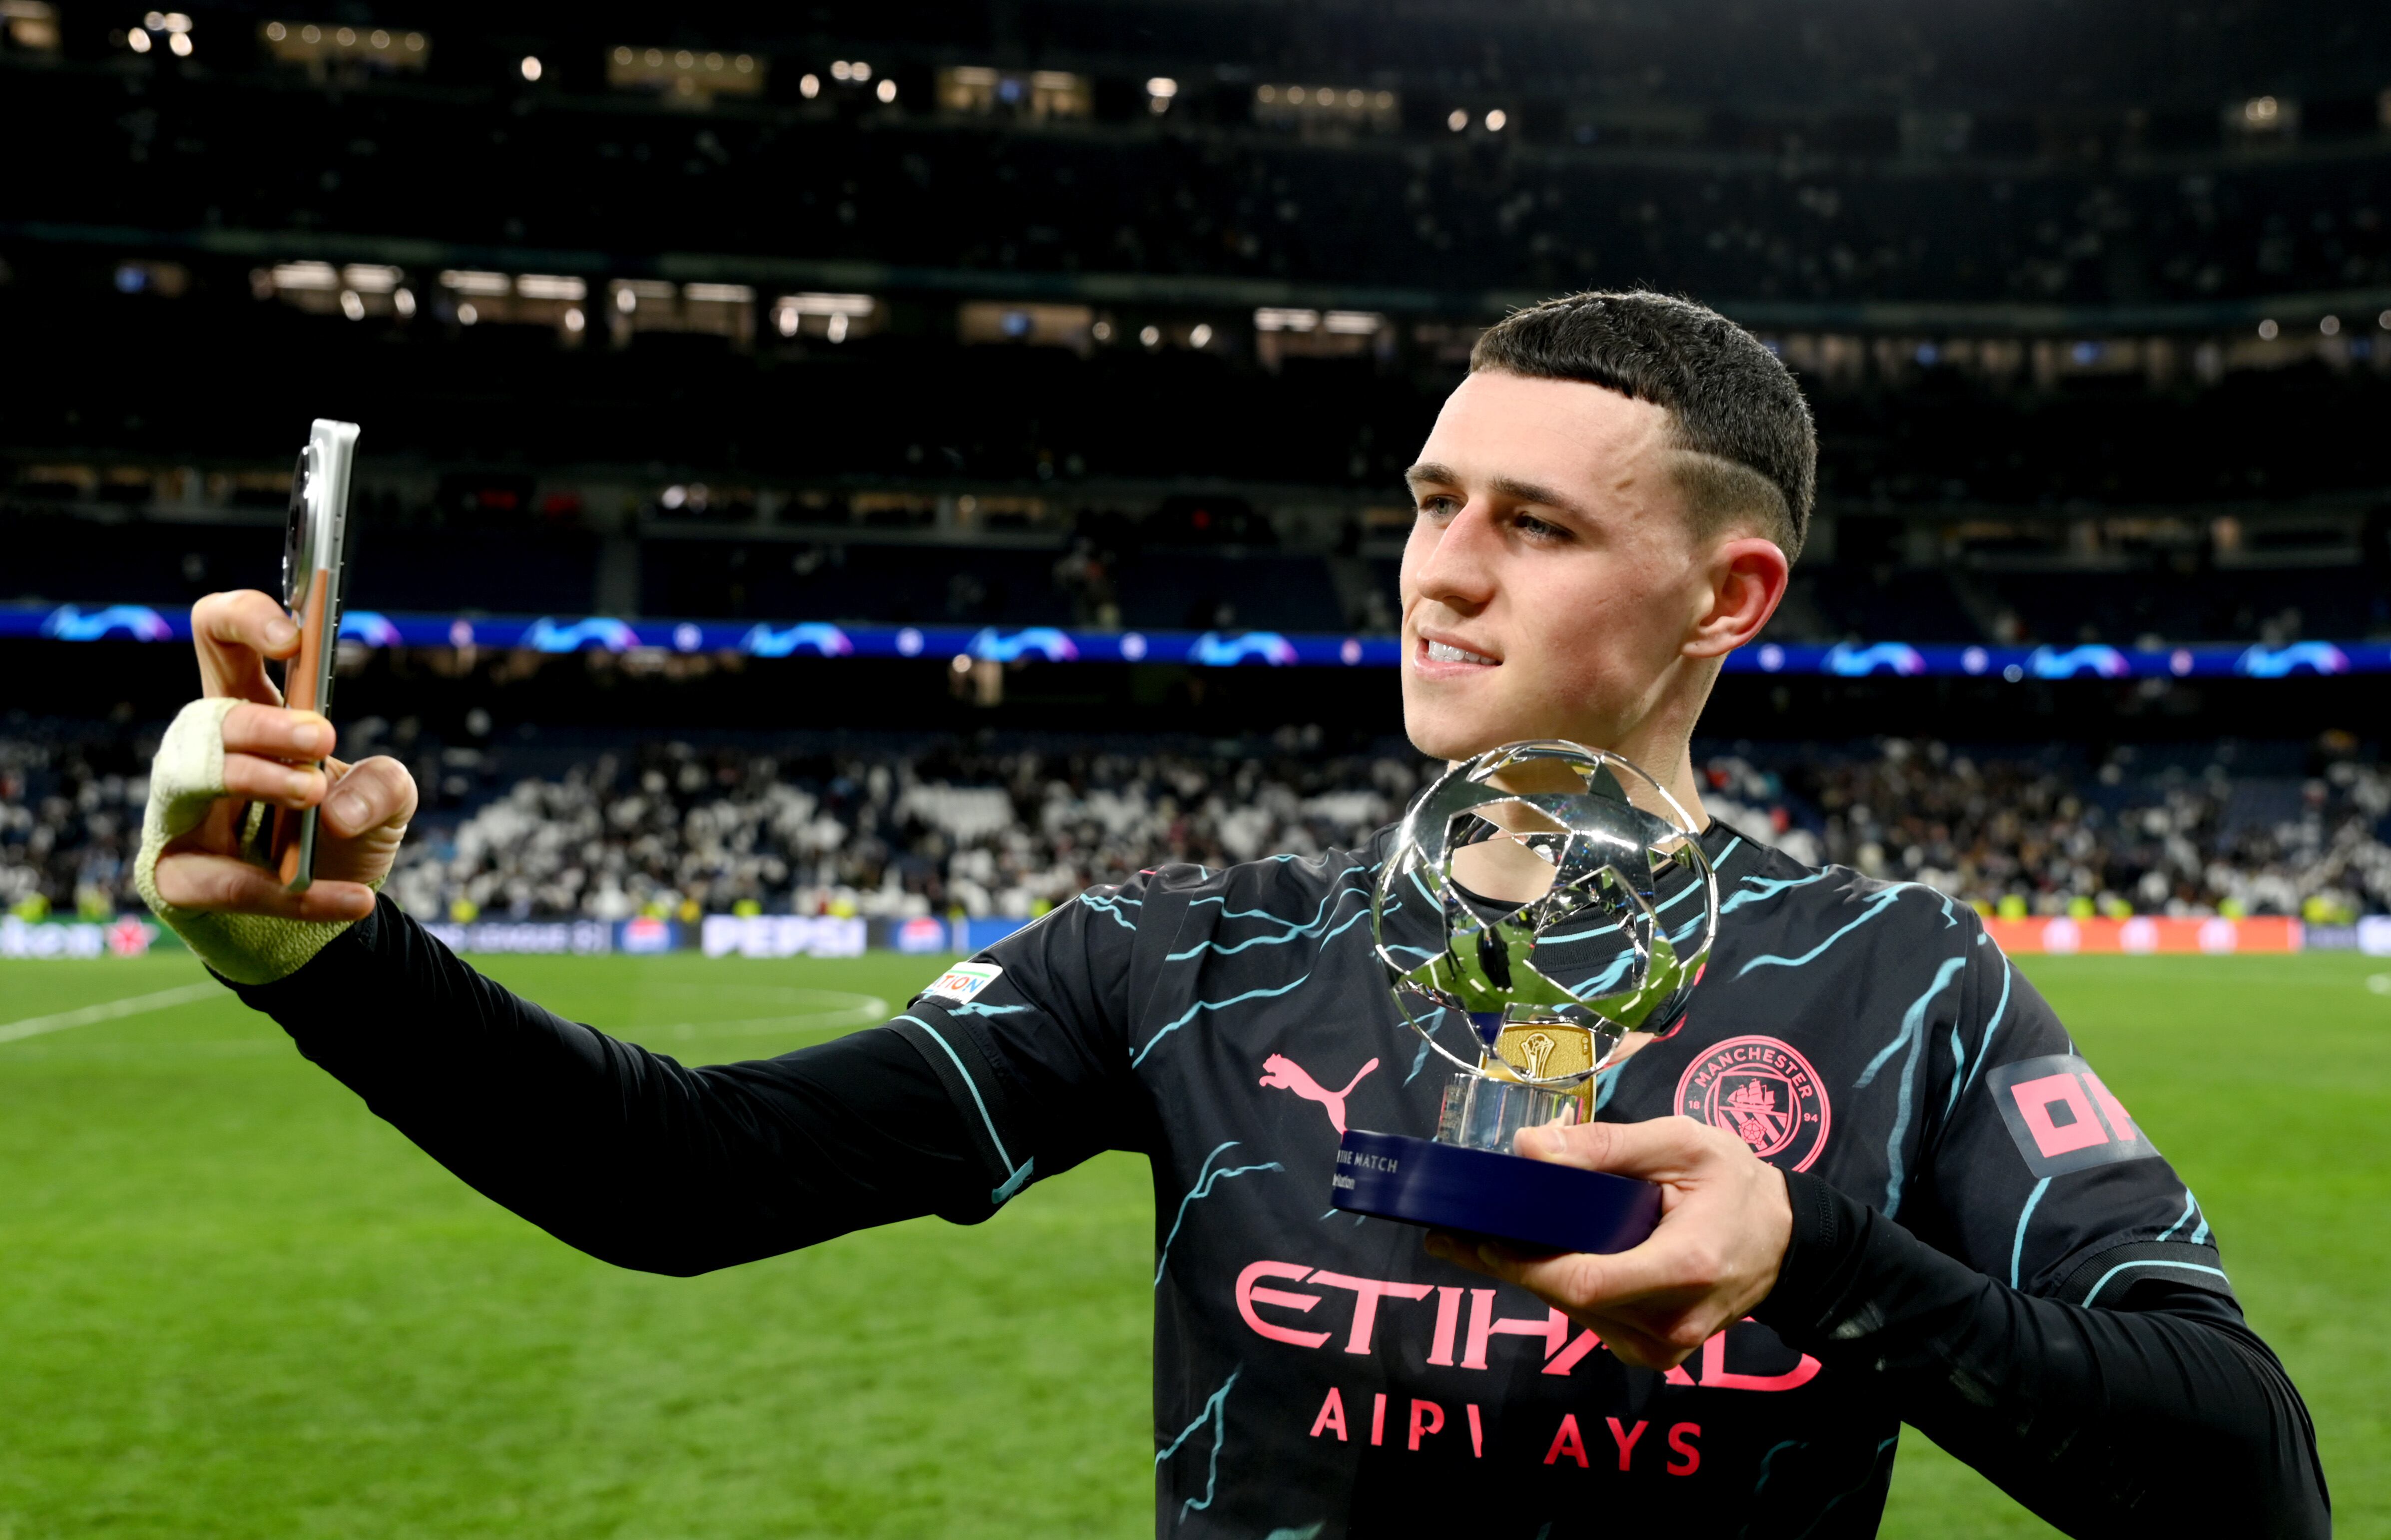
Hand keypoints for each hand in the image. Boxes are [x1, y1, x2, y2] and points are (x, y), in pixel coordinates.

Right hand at [148, 590, 417, 922]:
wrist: (333, 919)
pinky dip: (292, 893)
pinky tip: (354, 898)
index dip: (244, 620)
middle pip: (206, 714)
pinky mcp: (177, 876)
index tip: (294, 638)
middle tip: (321, 738)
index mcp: (251, 714)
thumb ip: (385, 786)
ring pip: (189, 779)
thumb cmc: (342, 837)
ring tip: (315, 796)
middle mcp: (203, 754)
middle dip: (260, 723)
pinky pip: (225, 882)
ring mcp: (179, 812)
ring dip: (255, 780)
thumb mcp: (387, 802)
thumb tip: (337, 808)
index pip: (219, 638)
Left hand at [1424, 1115, 1792, 1370]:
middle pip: (1568, 1300)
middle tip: (1450, 1233)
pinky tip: (1532, 1258)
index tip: (1476, 1235)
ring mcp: (1664, 1347)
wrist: (1788, 1242)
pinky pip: (1593, 1319)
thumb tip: (1529, 1148)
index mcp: (1681, 1270)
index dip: (1522, 1263)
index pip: (1582, 1282)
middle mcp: (1670, 1323)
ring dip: (1528, 1277)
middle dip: (1508, 1265)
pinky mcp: (1656, 1353)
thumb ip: (1606, 1146)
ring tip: (1478, 1238)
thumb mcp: (1682, 1143)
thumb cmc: (1736, 1184)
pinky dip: (1561, 1288)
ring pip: (1575, 1313)